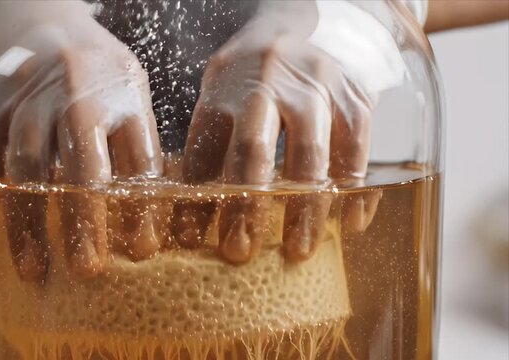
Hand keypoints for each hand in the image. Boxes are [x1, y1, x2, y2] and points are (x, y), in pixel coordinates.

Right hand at [0, 1, 162, 280]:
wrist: (22, 11)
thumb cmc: (86, 62)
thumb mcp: (125, 85)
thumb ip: (136, 139)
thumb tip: (147, 211)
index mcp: (120, 90)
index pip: (138, 156)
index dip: (141, 206)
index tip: (142, 250)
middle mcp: (74, 91)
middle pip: (80, 163)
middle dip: (84, 220)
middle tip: (86, 270)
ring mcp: (25, 96)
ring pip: (25, 167)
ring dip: (27, 221)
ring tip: (32, 268)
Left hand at [178, 1, 386, 262]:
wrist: (297, 27)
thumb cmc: (250, 79)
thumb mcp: (218, 102)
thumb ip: (208, 153)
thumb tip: (188, 224)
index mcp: (225, 90)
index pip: (205, 150)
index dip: (198, 198)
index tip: (193, 241)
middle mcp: (266, 83)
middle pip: (254, 150)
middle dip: (247, 206)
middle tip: (241, 253)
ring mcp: (313, 85)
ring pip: (310, 150)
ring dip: (305, 206)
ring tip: (299, 250)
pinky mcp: (352, 92)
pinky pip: (358, 142)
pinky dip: (355, 185)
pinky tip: (352, 222)